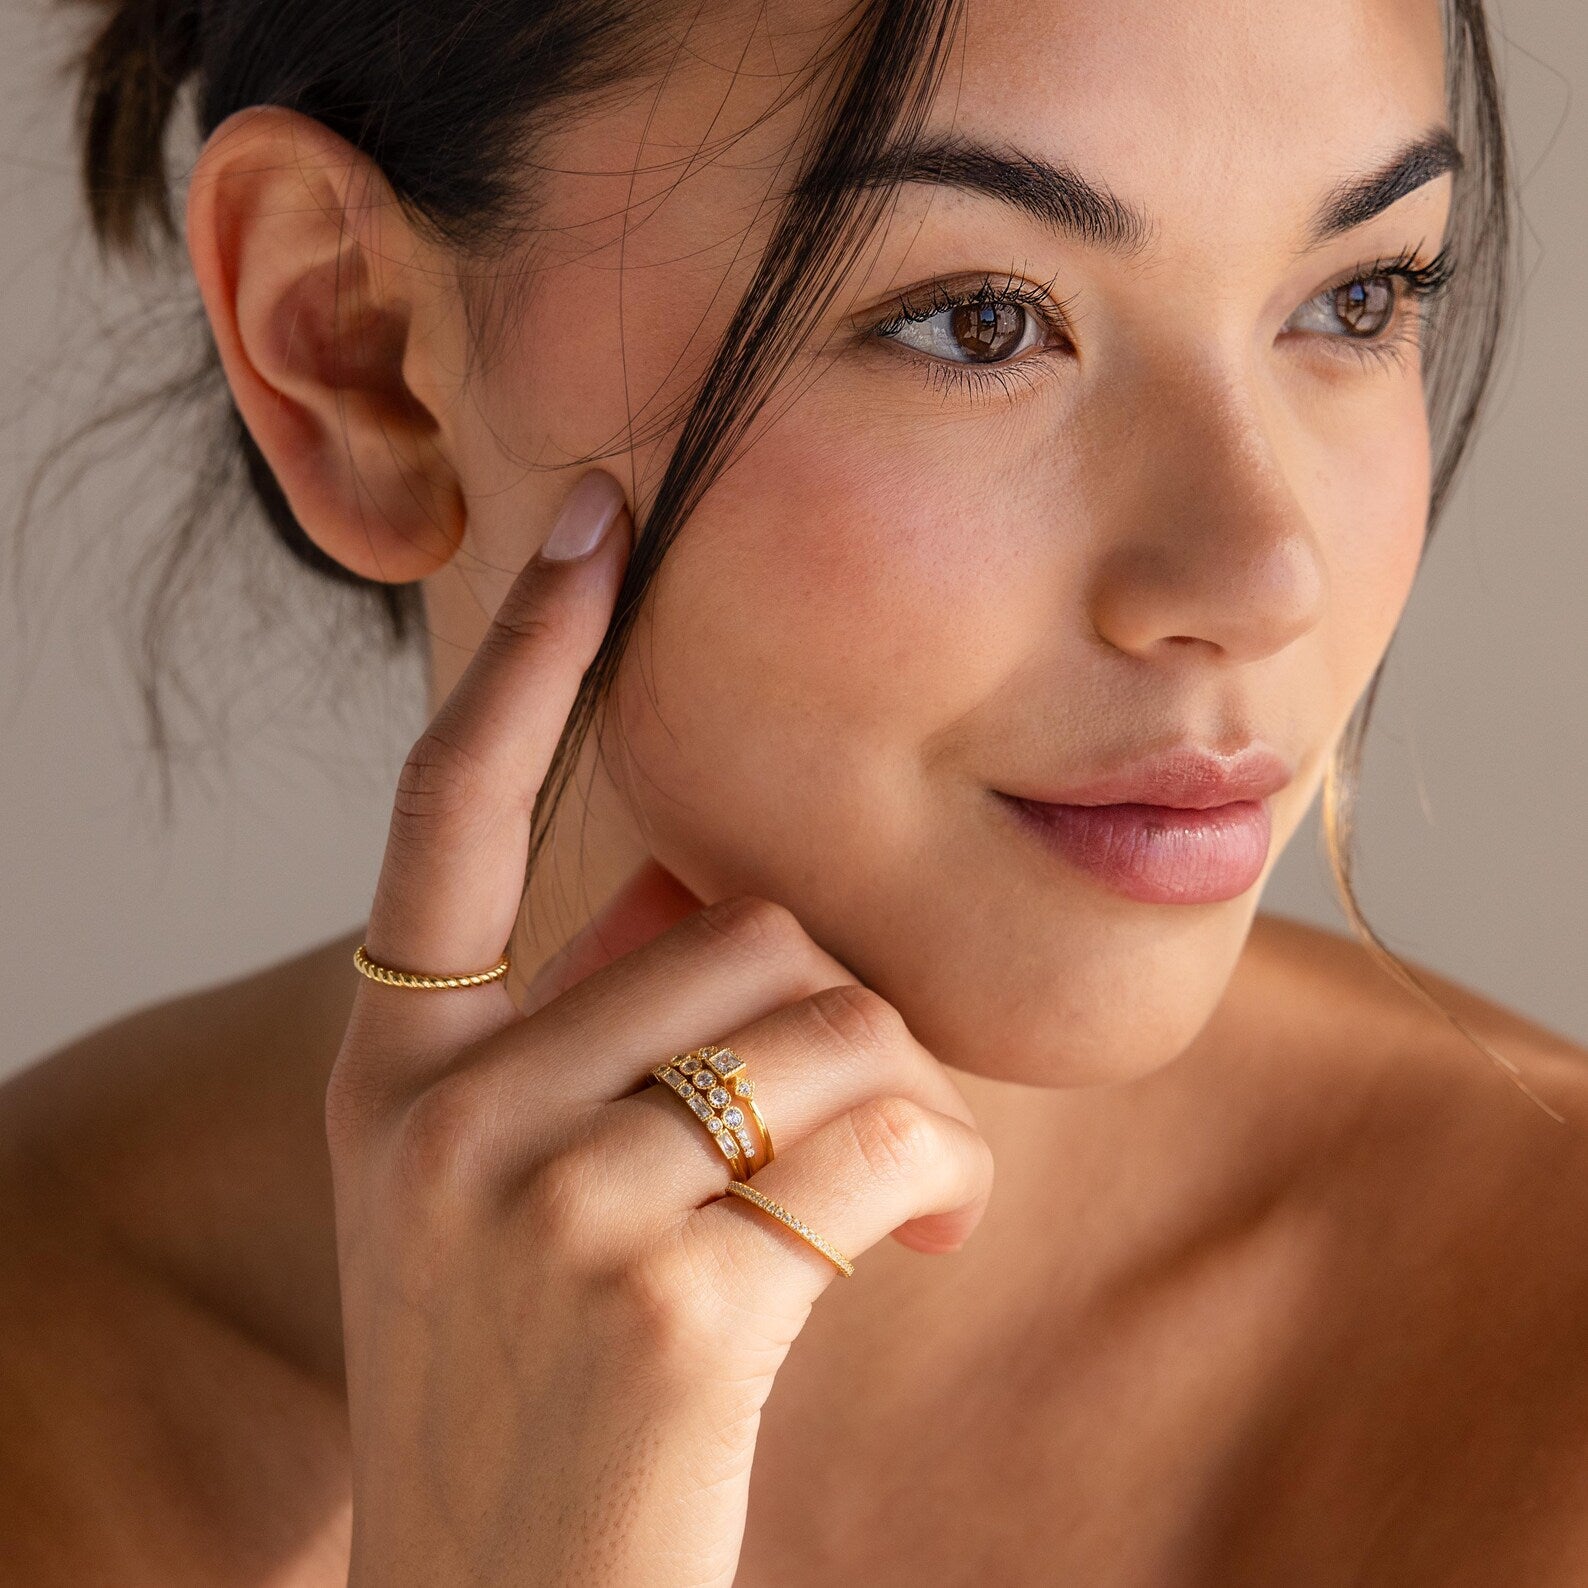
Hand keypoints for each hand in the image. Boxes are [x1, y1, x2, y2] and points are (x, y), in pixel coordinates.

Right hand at [326, 469, 994, 1586]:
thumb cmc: (542, 1387)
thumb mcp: (507, 1194)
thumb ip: (587, 1025)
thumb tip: (699, 887)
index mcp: (392, 1072)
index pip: (450, 809)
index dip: (527, 654)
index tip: (599, 517)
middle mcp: (438, 1115)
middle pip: (730, 924)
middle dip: (831, 1010)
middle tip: (854, 1110)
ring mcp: (536, 1204)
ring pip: (823, 1024)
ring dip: (896, 1106)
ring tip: (888, 1194)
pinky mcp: (659, 1298)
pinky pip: (874, 1145)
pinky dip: (935, 1186)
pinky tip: (914, 1246)